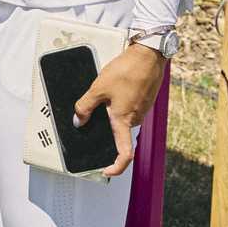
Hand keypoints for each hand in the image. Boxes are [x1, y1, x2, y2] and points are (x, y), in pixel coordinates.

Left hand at [71, 43, 166, 180]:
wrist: (148, 55)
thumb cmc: (128, 70)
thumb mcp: (98, 88)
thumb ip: (85, 106)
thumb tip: (78, 121)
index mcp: (124, 120)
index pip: (124, 154)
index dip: (116, 167)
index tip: (106, 171)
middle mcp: (135, 119)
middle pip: (120, 133)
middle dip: (106, 128)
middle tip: (94, 115)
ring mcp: (141, 110)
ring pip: (123, 118)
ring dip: (112, 112)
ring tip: (104, 94)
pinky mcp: (144, 100)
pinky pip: (129, 108)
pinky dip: (119, 104)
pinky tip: (114, 89)